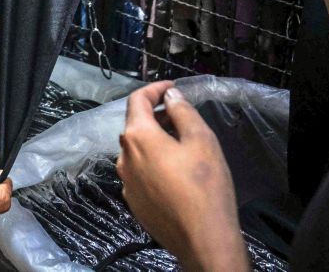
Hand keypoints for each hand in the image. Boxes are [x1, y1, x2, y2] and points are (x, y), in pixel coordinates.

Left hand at [117, 82, 248, 271]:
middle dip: (156, 116)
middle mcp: (123, 157)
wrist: (202, 240)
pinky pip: (140, 172)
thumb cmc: (204, 185)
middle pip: (135, 126)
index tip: (173, 88)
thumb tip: (169, 96)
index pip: (137, 100)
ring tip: (181, 143)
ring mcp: (126, 182)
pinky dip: (153, 162)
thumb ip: (182, 112)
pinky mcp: (134, 202)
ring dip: (154, 140)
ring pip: (137, 151)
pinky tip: (174, 172)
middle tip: (181, 116)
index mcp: (137, 137)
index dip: (155, 89)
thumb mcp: (201, 140)